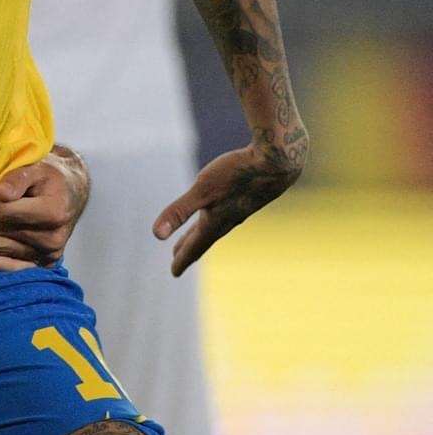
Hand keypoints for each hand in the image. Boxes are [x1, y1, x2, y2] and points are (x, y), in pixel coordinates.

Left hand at [0, 145, 90, 270]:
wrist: (70, 196)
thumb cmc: (51, 178)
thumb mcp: (39, 166)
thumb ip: (19, 177)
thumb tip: (0, 193)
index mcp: (53, 213)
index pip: (4, 211)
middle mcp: (50, 239)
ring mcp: (44, 256)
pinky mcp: (38, 264)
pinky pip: (5, 265)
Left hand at [155, 138, 302, 274]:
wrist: (277, 162)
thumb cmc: (237, 174)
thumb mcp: (201, 191)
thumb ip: (178, 212)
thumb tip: (156, 236)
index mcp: (215, 222)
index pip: (195, 246)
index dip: (182, 259)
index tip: (174, 272)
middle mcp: (228, 219)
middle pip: (203, 238)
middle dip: (189, 248)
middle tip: (178, 259)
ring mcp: (239, 208)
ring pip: (215, 225)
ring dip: (201, 234)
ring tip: (194, 238)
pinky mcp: (247, 196)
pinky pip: (226, 213)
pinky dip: (215, 219)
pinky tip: (220, 210)